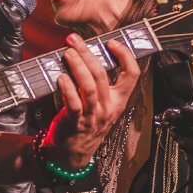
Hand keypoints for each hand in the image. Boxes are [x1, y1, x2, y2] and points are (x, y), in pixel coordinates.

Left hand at [44, 34, 141, 168]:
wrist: (73, 152)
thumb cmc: (86, 121)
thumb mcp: (102, 104)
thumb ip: (99, 83)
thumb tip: (87, 54)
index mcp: (118, 100)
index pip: (132, 75)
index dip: (125, 56)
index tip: (111, 42)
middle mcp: (108, 107)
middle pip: (102, 75)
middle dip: (88, 54)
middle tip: (75, 41)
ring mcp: (93, 115)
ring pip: (89, 86)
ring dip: (77, 66)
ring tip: (67, 53)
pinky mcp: (76, 122)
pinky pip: (73, 102)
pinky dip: (67, 87)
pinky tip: (61, 77)